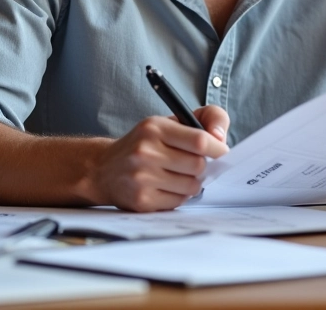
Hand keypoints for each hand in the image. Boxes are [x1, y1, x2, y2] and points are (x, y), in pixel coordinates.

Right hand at [92, 105, 229, 211]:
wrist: (103, 168)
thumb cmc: (143, 143)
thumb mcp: (165, 122)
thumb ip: (199, 122)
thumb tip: (220, 140)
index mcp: (154, 127)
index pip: (198, 140)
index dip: (217, 148)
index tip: (222, 152)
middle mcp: (146, 151)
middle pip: (198, 166)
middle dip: (201, 166)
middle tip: (193, 163)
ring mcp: (142, 178)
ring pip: (191, 186)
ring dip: (191, 183)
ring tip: (177, 175)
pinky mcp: (141, 201)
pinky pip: (178, 202)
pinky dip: (178, 196)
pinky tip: (165, 186)